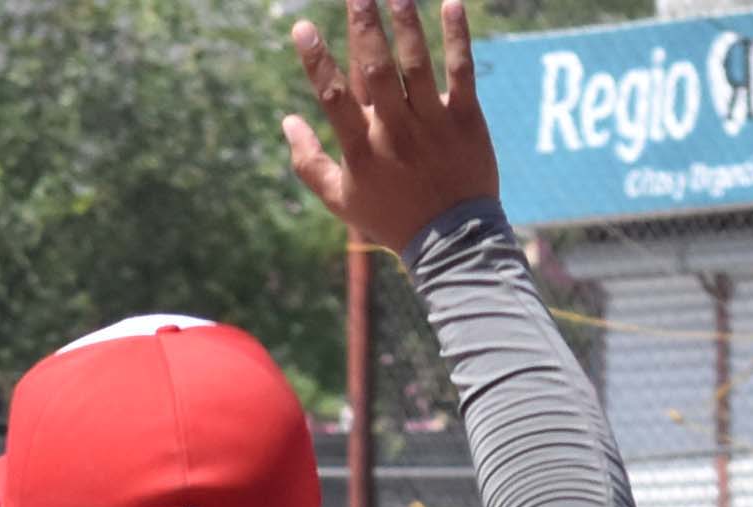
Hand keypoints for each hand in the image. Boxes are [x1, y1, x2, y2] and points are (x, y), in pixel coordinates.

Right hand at [285, 0, 498, 250]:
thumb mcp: (339, 198)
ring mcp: (432, 122)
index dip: (317, 61)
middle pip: (376, 70)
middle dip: (363, 27)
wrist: (450, 238)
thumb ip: (308, 161)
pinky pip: (460, 72)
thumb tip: (287, 121)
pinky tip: (452, 5)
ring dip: (406, 25)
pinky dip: (457, 38)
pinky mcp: (466, 118)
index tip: (302, 28)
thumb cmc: (388, 216)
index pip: (334, 97)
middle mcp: (394, 131)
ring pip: (416, 65)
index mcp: (360, 149)